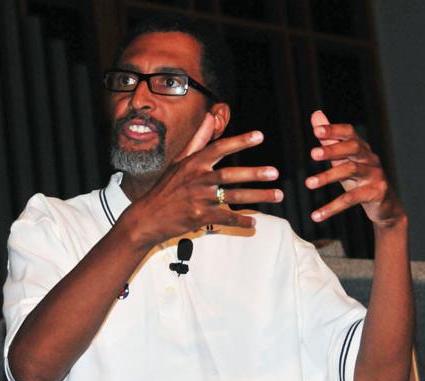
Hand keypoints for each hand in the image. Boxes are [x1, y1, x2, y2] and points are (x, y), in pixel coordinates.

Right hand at [125, 113, 283, 246]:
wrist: (147, 217)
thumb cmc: (165, 188)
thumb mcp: (179, 161)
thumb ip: (198, 139)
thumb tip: (210, 115)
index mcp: (193, 164)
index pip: (218, 148)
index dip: (239, 141)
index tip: (259, 136)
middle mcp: (196, 180)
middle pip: (229, 175)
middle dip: (254, 174)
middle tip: (275, 172)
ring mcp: (198, 199)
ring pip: (233, 196)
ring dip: (257, 196)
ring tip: (277, 195)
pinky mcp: (199, 217)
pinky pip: (226, 218)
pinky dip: (241, 220)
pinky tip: (254, 222)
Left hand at [306, 110, 404, 226]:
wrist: (385, 206)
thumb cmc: (360, 179)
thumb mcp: (343, 159)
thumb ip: (330, 139)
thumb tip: (316, 115)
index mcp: (360, 148)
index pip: (349, 133)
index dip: (334, 130)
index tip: (316, 130)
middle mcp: (369, 158)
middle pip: (352, 149)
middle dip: (332, 150)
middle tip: (312, 154)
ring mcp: (375, 175)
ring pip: (351, 171)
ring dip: (328, 177)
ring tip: (308, 184)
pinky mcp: (376, 193)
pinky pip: (351, 199)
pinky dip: (332, 207)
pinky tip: (316, 215)